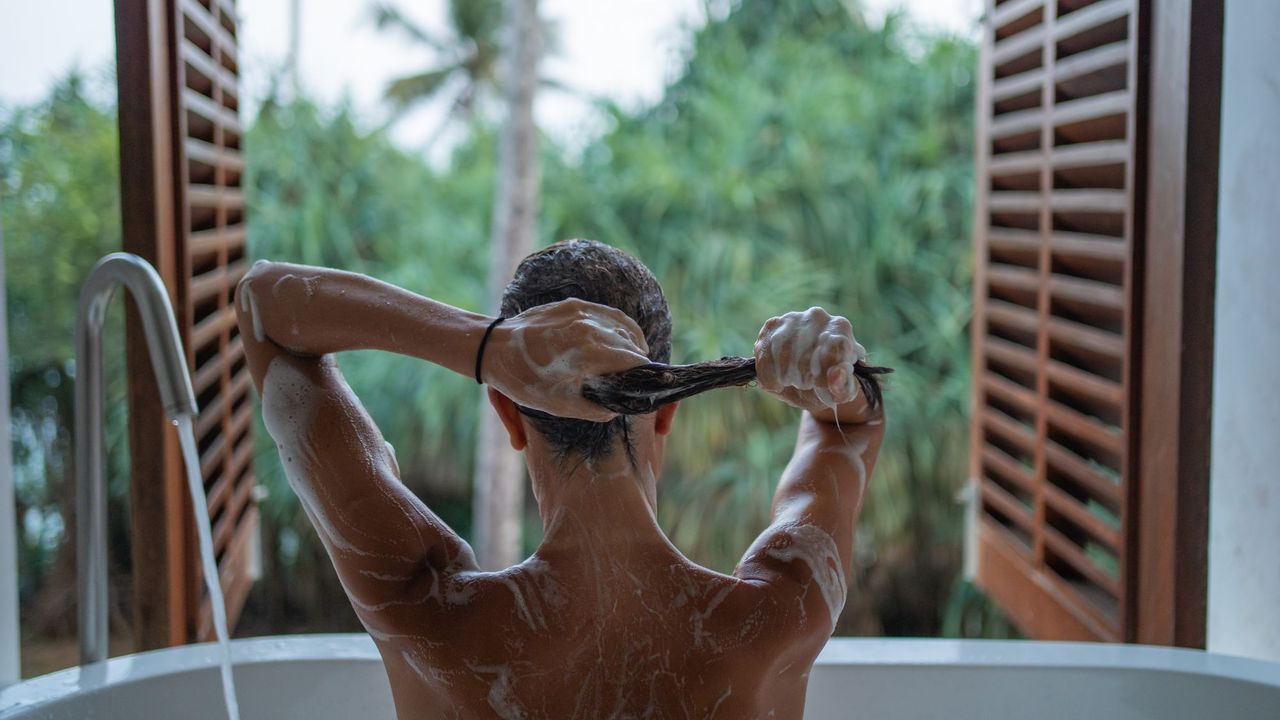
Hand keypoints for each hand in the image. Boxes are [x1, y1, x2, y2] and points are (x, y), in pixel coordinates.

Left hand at [484, 298, 650, 421]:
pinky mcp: (573, 303)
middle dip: (639, 361)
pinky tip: (622, 338)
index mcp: (589, 350)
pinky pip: (608, 313)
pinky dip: (620, 326)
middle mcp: (589, 326)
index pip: (633, 360)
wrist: (493, 348)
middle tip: (641, 378)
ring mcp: (581, 311)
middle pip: (631, 343)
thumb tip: (618, 409)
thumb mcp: (560, 405)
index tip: (649, 387)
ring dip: (633, 343)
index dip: (644, 375)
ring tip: (637, 359)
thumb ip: (594, 409)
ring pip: (623, 326)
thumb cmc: (524, 380)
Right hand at [754, 307, 877, 422]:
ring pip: (781, 354)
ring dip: (785, 378)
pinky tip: (778, 382)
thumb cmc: (832, 383)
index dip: (824, 376)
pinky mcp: (771, 326)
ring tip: (794, 382)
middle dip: (803, 380)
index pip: (833, 350)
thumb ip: (843, 387)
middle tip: (807, 384)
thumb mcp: (844, 391)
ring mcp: (791, 318)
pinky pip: (763, 353)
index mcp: (840, 327)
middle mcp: (817, 316)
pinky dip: (768, 374)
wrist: (812, 376)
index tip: (819, 386)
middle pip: (804, 356)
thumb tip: (835, 375)